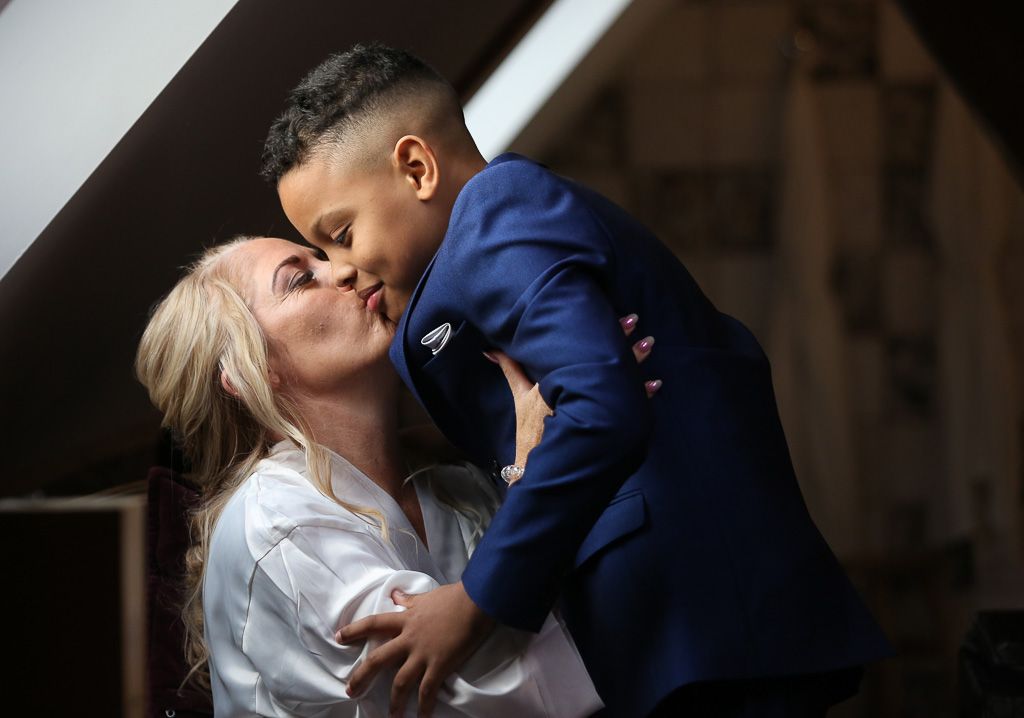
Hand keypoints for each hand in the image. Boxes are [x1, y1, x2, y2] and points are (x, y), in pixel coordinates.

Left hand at [336, 581, 492, 716]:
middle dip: (362, 677)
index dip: (355, 630)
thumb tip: (395, 595)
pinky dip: (425, 706)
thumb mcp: (427, 597)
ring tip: (391, 714)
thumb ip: (409, 600)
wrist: (476, 601)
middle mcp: (409, 639)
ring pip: (400, 682)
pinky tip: (422, 717)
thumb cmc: (453, 597)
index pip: (374, 623)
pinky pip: (428, 691)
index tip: (339, 637)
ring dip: (394, 701)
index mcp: (406, 619)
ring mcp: (423, 654)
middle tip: (350, 691)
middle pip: (378, 660)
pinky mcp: (440, 665)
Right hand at [485, 313, 660, 480]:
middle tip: (633, 319)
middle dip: (618, 339)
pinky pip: (626, 407)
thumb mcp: (518, 398)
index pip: (576, 350)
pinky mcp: (604, 426)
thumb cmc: (530, 433)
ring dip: (634, 361)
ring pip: (616, 380)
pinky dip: (642, 395)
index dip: (592, 330)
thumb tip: (490, 348)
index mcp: (553, 382)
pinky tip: (656, 383)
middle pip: (599, 361)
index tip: (608, 312)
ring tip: (649, 342)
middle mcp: (574, 393)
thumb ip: (509, 369)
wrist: (541, 469)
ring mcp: (591, 410)